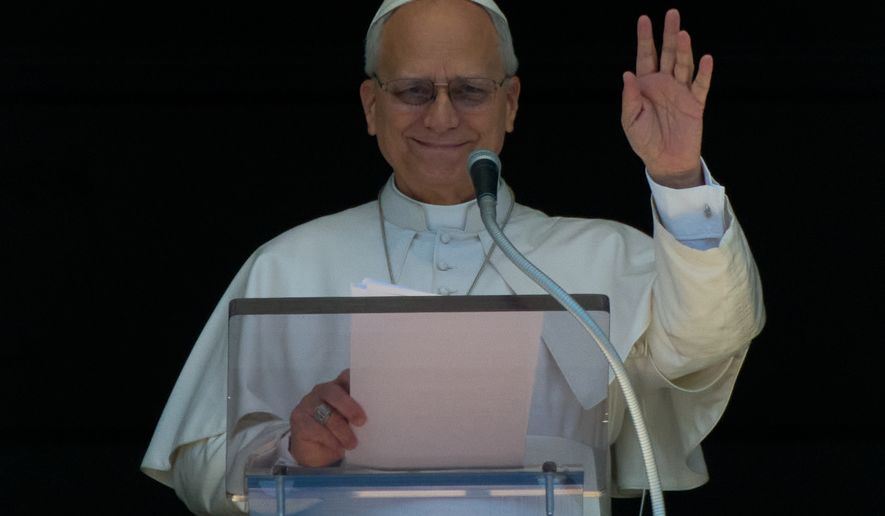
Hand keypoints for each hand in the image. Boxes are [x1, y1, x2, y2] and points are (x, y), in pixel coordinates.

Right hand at [289, 369, 366, 466]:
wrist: (316, 452)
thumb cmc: (338, 433)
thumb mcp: (350, 421)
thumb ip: (358, 413)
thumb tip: (377, 415)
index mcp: (338, 387)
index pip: (346, 376)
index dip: (356, 378)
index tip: (370, 387)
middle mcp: (322, 391)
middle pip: (333, 392)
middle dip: (349, 406)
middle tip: (361, 421)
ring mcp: (308, 404)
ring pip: (326, 414)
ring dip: (342, 430)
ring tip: (352, 443)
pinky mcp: (299, 420)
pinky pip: (315, 428)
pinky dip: (330, 440)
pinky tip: (338, 448)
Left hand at [621, 8, 711, 187]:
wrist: (665, 161)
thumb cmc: (644, 141)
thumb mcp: (630, 121)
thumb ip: (629, 98)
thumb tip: (627, 74)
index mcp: (646, 85)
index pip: (645, 56)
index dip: (645, 38)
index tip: (644, 19)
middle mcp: (665, 84)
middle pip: (668, 54)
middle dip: (668, 34)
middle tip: (672, 13)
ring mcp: (681, 92)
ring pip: (684, 65)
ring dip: (684, 50)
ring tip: (683, 34)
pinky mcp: (695, 104)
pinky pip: (700, 86)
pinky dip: (703, 73)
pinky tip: (705, 59)